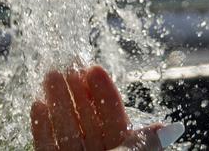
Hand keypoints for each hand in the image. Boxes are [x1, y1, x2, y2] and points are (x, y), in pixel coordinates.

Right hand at [30, 66, 183, 149]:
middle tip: (65, 66)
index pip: (114, 118)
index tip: (93, 68)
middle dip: (76, 92)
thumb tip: (172, 127)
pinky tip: (37, 106)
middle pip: (87, 119)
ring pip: (66, 129)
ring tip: (49, 76)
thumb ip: (147, 145)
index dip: (104, 94)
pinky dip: (41, 129)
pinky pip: (47, 148)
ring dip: (57, 102)